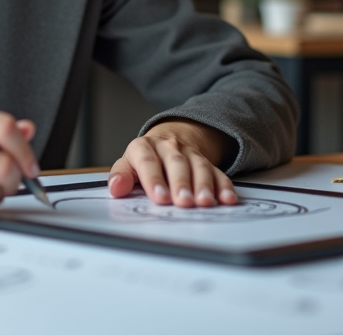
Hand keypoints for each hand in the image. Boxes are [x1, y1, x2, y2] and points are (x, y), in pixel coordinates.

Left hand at [107, 119, 236, 207]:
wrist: (168, 140)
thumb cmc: (144, 159)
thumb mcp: (128, 164)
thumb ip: (121, 176)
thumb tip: (116, 189)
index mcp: (145, 146)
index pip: (148, 161)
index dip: (154, 179)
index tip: (160, 197)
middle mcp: (169, 147)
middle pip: (176, 163)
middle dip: (181, 183)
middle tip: (183, 202)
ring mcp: (190, 153)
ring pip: (199, 166)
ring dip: (204, 185)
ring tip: (204, 203)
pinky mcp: (207, 162)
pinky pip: (218, 172)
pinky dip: (224, 186)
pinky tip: (227, 199)